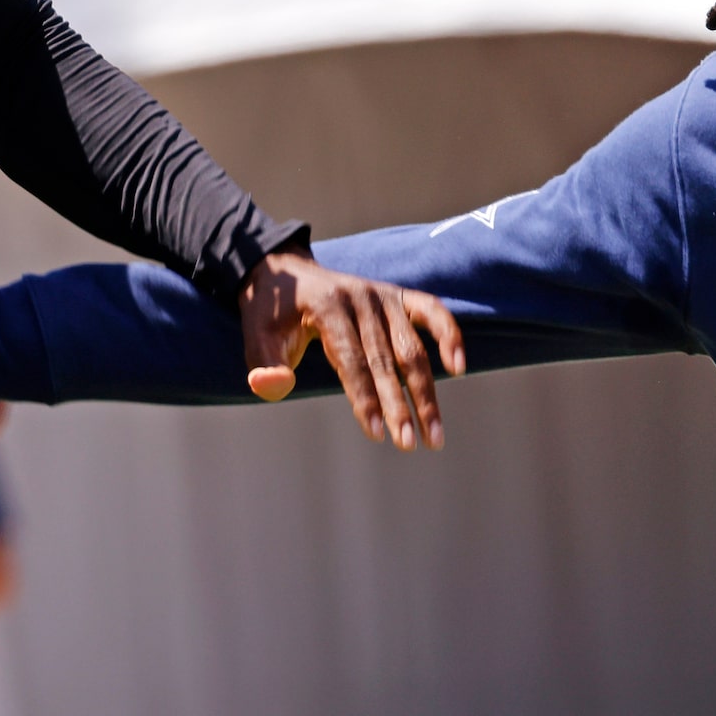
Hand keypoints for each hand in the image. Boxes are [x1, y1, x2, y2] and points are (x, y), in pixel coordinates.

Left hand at [240, 253, 467, 449]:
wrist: (283, 271)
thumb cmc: (270, 314)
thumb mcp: (256, 336)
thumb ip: (264, 364)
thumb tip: (275, 388)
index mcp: (328, 307)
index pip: (352, 359)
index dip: (364, 397)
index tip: (376, 434)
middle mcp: (362, 299)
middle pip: (387, 359)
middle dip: (399, 405)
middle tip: (410, 443)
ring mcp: (383, 295)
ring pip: (413, 348)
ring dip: (426, 392)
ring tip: (435, 434)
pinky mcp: (398, 296)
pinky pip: (432, 312)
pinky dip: (450, 336)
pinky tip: (459, 368)